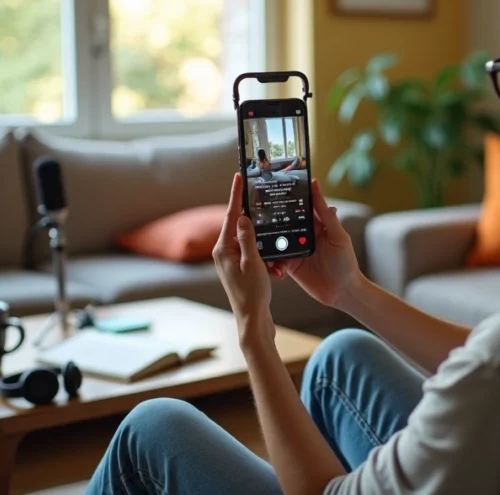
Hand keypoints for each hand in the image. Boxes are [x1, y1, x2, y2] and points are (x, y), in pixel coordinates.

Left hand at [213, 173, 274, 344]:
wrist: (253, 321)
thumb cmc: (252, 294)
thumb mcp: (253, 263)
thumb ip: (248, 238)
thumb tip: (243, 217)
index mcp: (223, 249)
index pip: (230, 215)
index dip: (236, 195)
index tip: (238, 177)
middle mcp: (224, 253)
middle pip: (241, 226)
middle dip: (257, 221)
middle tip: (265, 201)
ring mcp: (232, 261)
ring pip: (251, 241)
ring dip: (266, 246)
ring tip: (275, 260)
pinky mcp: (241, 269)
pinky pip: (256, 254)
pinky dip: (267, 258)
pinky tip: (276, 269)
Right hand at [267, 179, 362, 308]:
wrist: (342, 292)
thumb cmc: (346, 262)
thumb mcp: (338, 235)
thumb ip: (325, 213)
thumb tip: (316, 186)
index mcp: (316, 224)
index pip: (299, 206)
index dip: (289, 196)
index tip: (273, 185)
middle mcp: (303, 235)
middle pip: (284, 221)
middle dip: (270, 216)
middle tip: (254, 208)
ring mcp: (295, 249)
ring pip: (276, 238)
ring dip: (266, 237)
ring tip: (252, 231)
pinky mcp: (289, 264)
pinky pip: (275, 257)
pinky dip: (269, 257)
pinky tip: (264, 255)